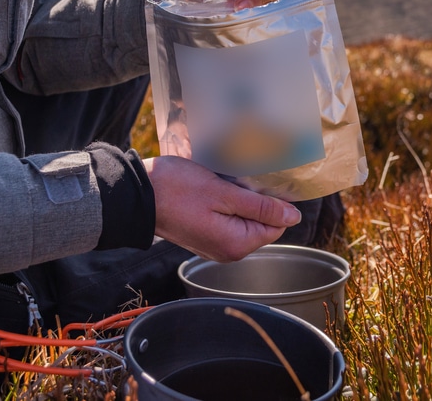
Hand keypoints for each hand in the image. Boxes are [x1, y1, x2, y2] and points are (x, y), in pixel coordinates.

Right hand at [143, 155, 301, 261]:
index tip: (258, 182)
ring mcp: (216, 246)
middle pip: (261, 225)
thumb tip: (294, 217)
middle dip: (256, 201)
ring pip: (245, 220)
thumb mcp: (224, 193)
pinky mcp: (206, 237)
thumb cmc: (178, 190)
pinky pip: (229, 221)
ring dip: (241, 201)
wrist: (137, 195)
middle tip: (237, 180)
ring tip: (224, 184)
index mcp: (236, 244)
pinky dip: (228, 204)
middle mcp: (228, 252)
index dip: (273, 202)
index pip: (276, 225)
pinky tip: (215, 190)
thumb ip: (260, 207)